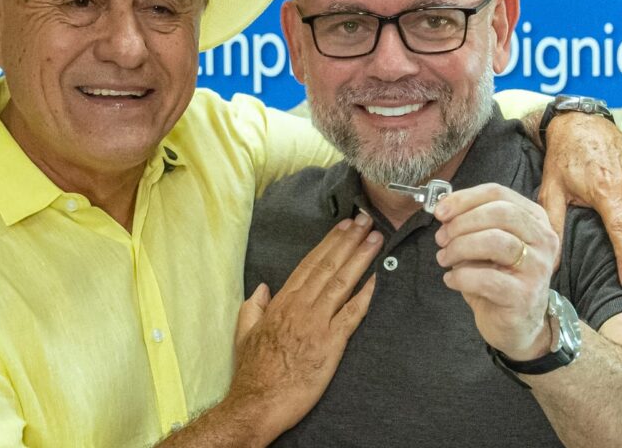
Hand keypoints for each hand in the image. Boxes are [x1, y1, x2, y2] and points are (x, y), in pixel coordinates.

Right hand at [230, 214, 379, 438]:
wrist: (259, 401)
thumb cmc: (253, 371)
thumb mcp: (244, 332)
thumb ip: (253, 306)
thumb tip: (262, 288)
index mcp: (281, 302)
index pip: (309, 264)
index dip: (329, 243)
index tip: (343, 227)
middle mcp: (301, 306)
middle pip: (329, 266)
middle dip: (349, 241)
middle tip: (366, 221)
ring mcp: (318, 323)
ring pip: (342, 283)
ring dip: (360, 258)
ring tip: (375, 239)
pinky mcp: (332, 344)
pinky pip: (353, 314)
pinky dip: (366, 295)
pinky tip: (377, 279)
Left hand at [434, 184, 559, 359]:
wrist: (517, 325)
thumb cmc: (498, 278)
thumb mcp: (486, 244)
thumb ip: (471, 223)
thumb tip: (444, 209)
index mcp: (535, 219)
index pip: (499, 193)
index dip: (465, 199)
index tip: (440, 211)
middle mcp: (543, 240)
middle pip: (500, 213)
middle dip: (462, 223)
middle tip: (441, 239)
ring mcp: (538, 268)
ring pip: (495, 241)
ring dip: (459, 247)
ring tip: (444, 258)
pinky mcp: (524, 296)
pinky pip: (486, 278)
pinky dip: (460, 276)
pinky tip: (451, 280)